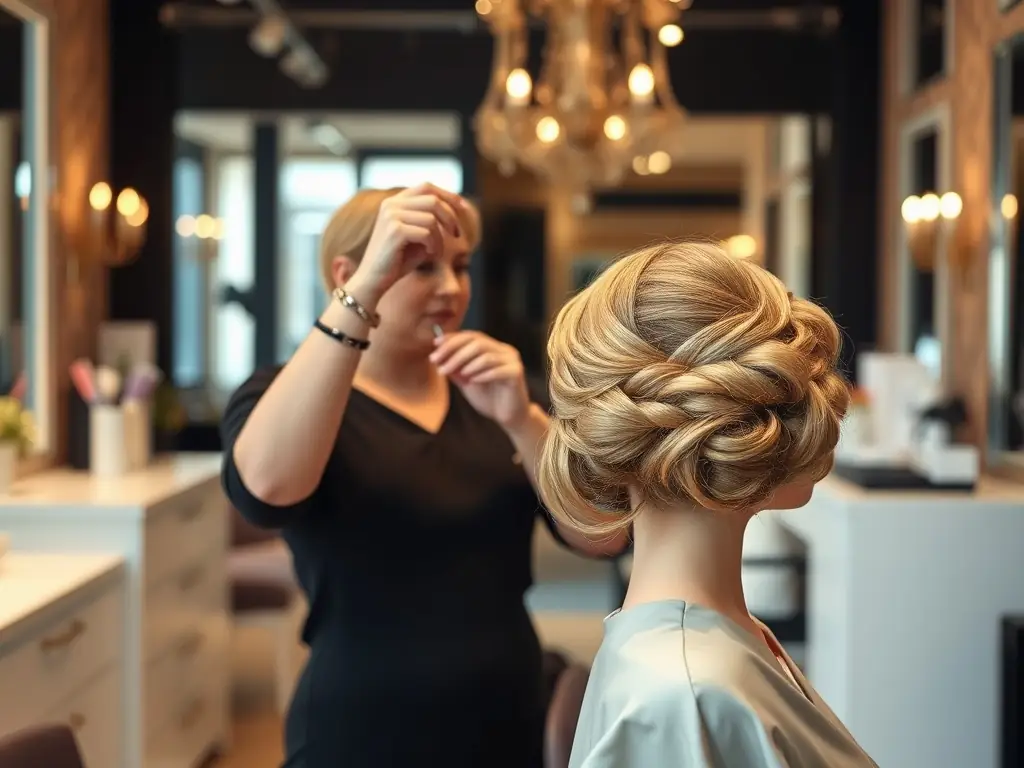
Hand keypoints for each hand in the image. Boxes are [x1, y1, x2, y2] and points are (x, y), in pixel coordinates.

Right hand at [349, 183, 465, 301]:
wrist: (374, 280)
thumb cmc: (398, 261)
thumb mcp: (418, 236)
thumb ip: (431, 221)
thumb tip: (457, 206)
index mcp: (395, 201)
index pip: (427, 187)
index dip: (449, 196)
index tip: (464, 208)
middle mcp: (391, 204)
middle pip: (433, 199)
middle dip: (450, 217)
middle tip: (457, 235)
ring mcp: (391, 215)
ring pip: (432, 218)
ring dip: (441, 238)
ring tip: (436, 251)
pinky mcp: (395, 230)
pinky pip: (427, 232)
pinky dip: (434, 245)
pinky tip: (429, 254)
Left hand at [430, 331, 530, 428]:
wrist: (508, 417)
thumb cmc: (489, 399)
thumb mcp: (466, 381)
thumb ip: (455, 369)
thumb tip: (437, 357)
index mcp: (493, 348)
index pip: (471, 336)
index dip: (452, 338)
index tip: (435, 344)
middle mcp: (504, 350)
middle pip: (477, 342)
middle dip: (453, 351)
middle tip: (437, 362)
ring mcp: (512, 360)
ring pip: (486, 355)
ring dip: (465, 363)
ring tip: (453, 374)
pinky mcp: (517, 373)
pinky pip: (497, 369)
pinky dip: (482, 375)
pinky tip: (472, 381)